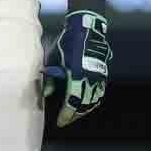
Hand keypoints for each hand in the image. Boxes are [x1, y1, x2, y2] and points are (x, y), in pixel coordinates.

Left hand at [42, 10, 110, 126]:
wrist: (85, 29)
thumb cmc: (66, 44)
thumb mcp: (54, 60)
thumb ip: (51, 79)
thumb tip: (46, 94)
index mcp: (76, 77)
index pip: (72, 103)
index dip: (66, 115)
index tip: (60, 122)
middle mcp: (90, 79)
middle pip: (84, 105)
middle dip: (74, 115)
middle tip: (66, 120)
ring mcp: (99, 76)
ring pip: (94, 99)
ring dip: (84, 108)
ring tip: (76, 113)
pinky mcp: (103, 72)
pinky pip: (100, 91)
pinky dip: (93, 99)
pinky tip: (87, 101)